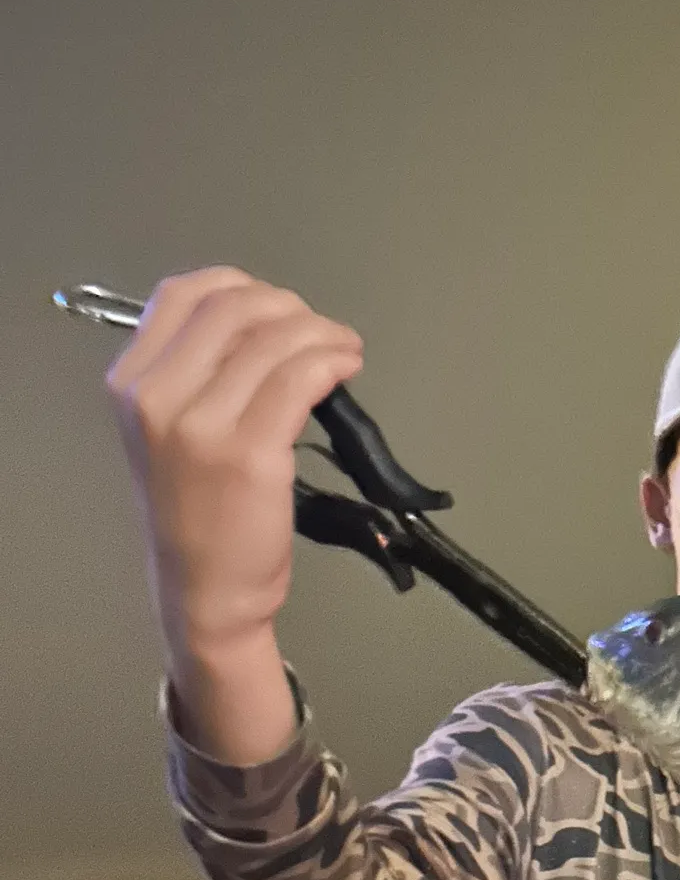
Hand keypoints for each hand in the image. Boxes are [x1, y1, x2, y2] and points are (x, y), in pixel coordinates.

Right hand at [105, 266, 364, 660]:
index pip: (183, 295)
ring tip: (346, 350)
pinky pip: (300, 379)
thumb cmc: (197, 517)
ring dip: (324, 334)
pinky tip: (347, 368)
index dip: (244, 288)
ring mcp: (202, 425)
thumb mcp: (171, 435)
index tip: (281, 309)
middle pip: (236, 309)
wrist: (205, 591)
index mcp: (132, 383)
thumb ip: (196, 377)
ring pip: (275, 340)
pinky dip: (332, 361)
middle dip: (293, 310)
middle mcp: (157, 396)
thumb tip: (261, 330)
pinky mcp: (251, 454)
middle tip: (324, 333)